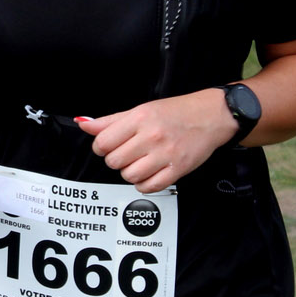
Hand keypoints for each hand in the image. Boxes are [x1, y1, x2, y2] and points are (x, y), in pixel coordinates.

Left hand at [75, 91, 233, 193]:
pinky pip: (149, 186)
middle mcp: (152, 136)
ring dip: (130, 172)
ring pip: (129, 176)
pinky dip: (144, 183)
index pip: (103, 142)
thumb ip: (110, 121)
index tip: (108, 146)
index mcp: (140, 119)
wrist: (211, 116)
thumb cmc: (176, 112)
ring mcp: (165, 155)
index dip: (101, 147)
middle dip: (116, 160)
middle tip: (126, 153)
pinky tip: (149, 173)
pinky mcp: (177, 170)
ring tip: (139, 162)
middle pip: (114, 161)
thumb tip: (84, 124)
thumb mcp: (141, 110)